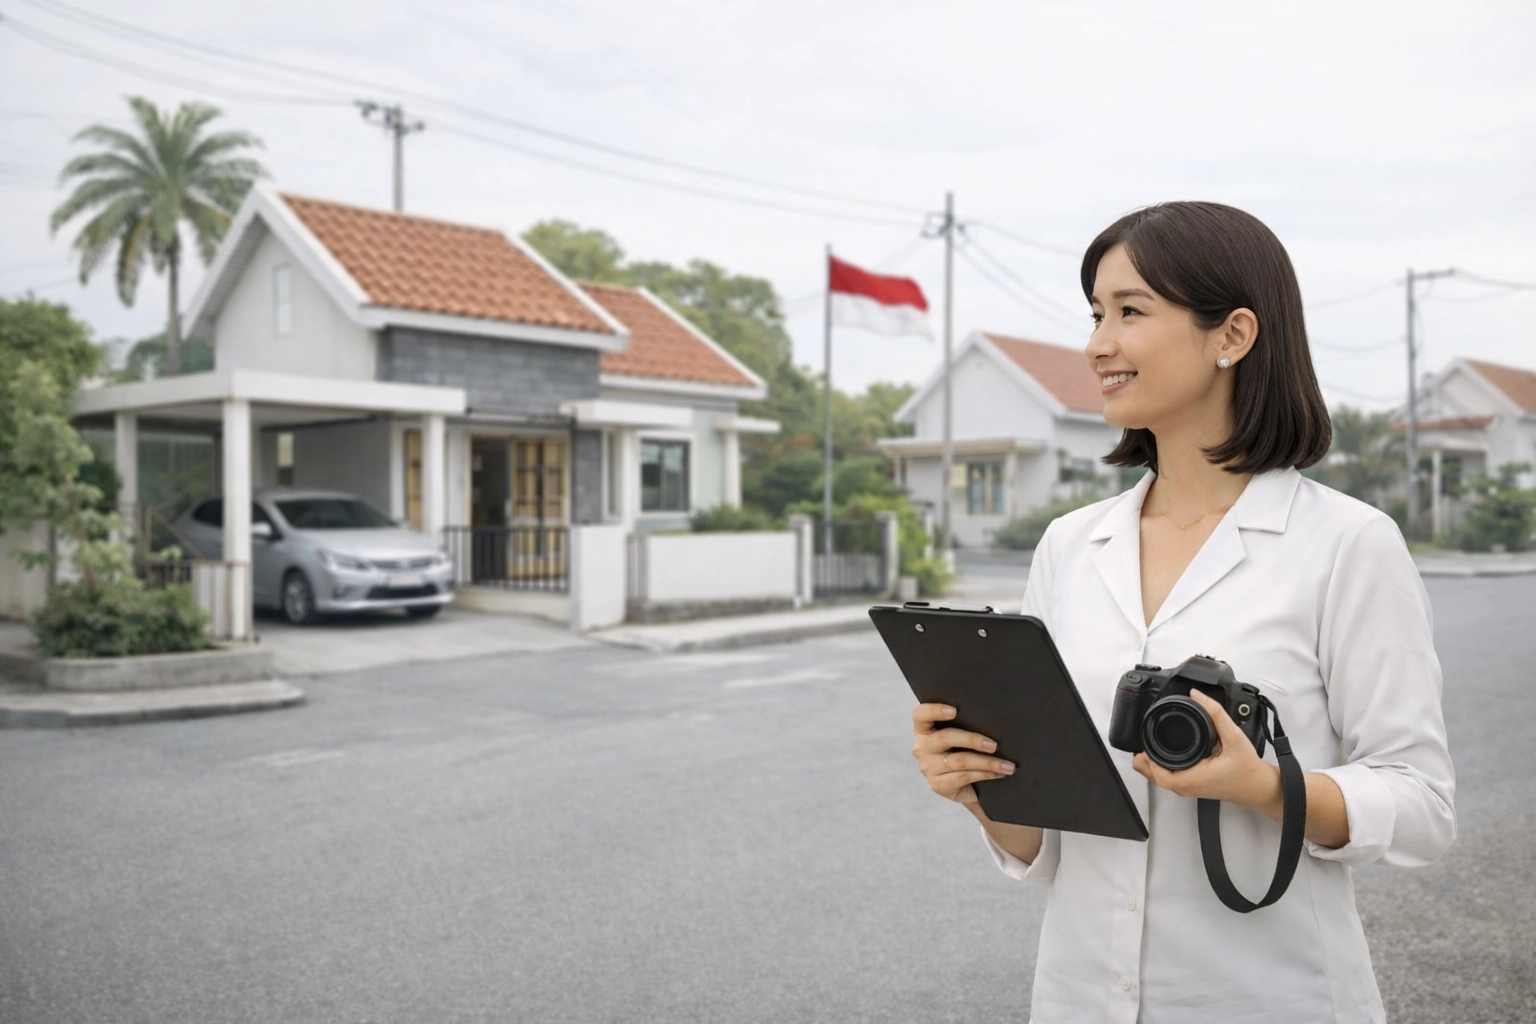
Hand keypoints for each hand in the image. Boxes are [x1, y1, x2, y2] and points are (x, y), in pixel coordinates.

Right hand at [911, 703, 1014, 807]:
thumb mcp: (963, 735)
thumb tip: (993, 720)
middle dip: (973, 740)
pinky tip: (999, 773)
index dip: (935, 710)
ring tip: (1007, 765)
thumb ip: (967, 724)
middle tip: (994, 745)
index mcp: (924, 729)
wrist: (969, 785)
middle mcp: (921, 747)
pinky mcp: (937, 785)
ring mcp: (928, 768)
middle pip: (945, 738)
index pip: (920, 715)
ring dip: (988, 762)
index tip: (954, 710)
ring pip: (960, 760)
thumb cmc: (967, 750)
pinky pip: (964, 777)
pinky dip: (985, 774)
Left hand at [1131, 690, 1280, 813]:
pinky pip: (1169, 780)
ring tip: (1147, 746)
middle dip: (1145, 760)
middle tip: (1144, 740)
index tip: (1146, 746)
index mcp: (1196, 778)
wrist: (1259, 787)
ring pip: (1160, 780)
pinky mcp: (1192, 786)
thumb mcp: (1235, 737)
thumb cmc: (1248, 769)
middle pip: (1155, 778)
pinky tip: (1159, 755)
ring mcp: (1189, 788)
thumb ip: (1216, 714)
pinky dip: (1160, 768)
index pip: (1161, 776)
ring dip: (1151, 765)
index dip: (1149, 762)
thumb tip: (1198, 696)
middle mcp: (1189, 786)